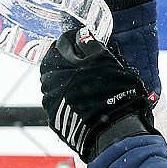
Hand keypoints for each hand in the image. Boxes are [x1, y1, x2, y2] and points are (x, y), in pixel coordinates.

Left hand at [39, 29, 155, 161]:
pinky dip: (67, 99)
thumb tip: (82, 35)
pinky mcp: (55, 120)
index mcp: (61, 63)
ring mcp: (51, 102)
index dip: (74, 41)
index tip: (84, 43)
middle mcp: (51, 82)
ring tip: (84, 84)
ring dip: (65, 81)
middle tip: (82, 63)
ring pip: (53, 85)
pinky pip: (58, 103)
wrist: (115, 131)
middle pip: (52, 65)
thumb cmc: (115, 94)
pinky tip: (82, 102)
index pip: (62, 44)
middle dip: (64, 61)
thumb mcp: (108, 62)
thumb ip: (92, 46)